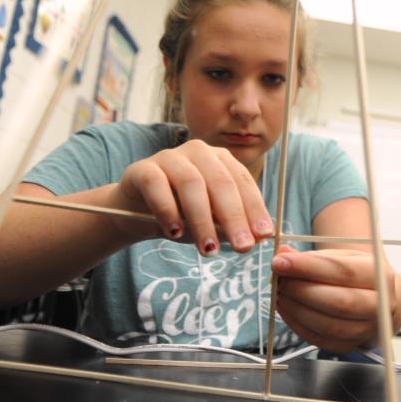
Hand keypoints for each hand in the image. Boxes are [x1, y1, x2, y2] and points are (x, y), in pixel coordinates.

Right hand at [110, 139, 273, 254]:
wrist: (137, 212)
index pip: (243, 183)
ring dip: (202, 220)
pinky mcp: (142, 169)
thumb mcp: (213, 222)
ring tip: (209, 249)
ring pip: (191, 184)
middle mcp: (199, 152)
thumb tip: (262, 236)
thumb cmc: (183, 215)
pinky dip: (167, 210)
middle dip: (234, 218)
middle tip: (243, 247)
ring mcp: (169, 157)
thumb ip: (233, 225)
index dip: (255, 210)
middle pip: (221, 183)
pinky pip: (156, 186)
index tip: (263, 236)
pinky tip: (175, 233)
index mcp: (221, 160)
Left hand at [271, 245, 400, 352]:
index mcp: (380, 275)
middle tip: (279, 280)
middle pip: (339, 302)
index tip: (280, 262)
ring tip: (280, 294)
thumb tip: (282, 252)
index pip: (344, 272)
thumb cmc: (357, 275)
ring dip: (296, 309)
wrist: (377, 300)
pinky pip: (320, 340)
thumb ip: (312, 257)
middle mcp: (379, 305)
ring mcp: (367, 329)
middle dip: (301, 290)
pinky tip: (286, 309)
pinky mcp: (350, 345)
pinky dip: (298, 325)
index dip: (309, 268)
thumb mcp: (341, 257)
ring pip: (328, 325)